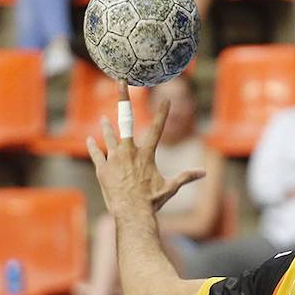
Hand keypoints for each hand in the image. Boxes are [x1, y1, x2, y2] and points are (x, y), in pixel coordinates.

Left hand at [88, 85, 205, 216]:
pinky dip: (93, 146)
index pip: (157, 129)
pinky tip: (90, 139)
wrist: (132, 212)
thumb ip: (186, 177)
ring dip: (106, 127)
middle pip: (125, 121)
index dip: (163, 113)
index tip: (167, 99)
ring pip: (109, 136)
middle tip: (120, 82)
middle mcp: (129, 151)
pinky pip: (95, 154)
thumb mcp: (171, 187)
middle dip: (123, 98)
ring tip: (104, 118)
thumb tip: (204, 173)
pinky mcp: (102, 169)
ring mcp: (113, 159)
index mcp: (146, 154)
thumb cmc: (152, 201)